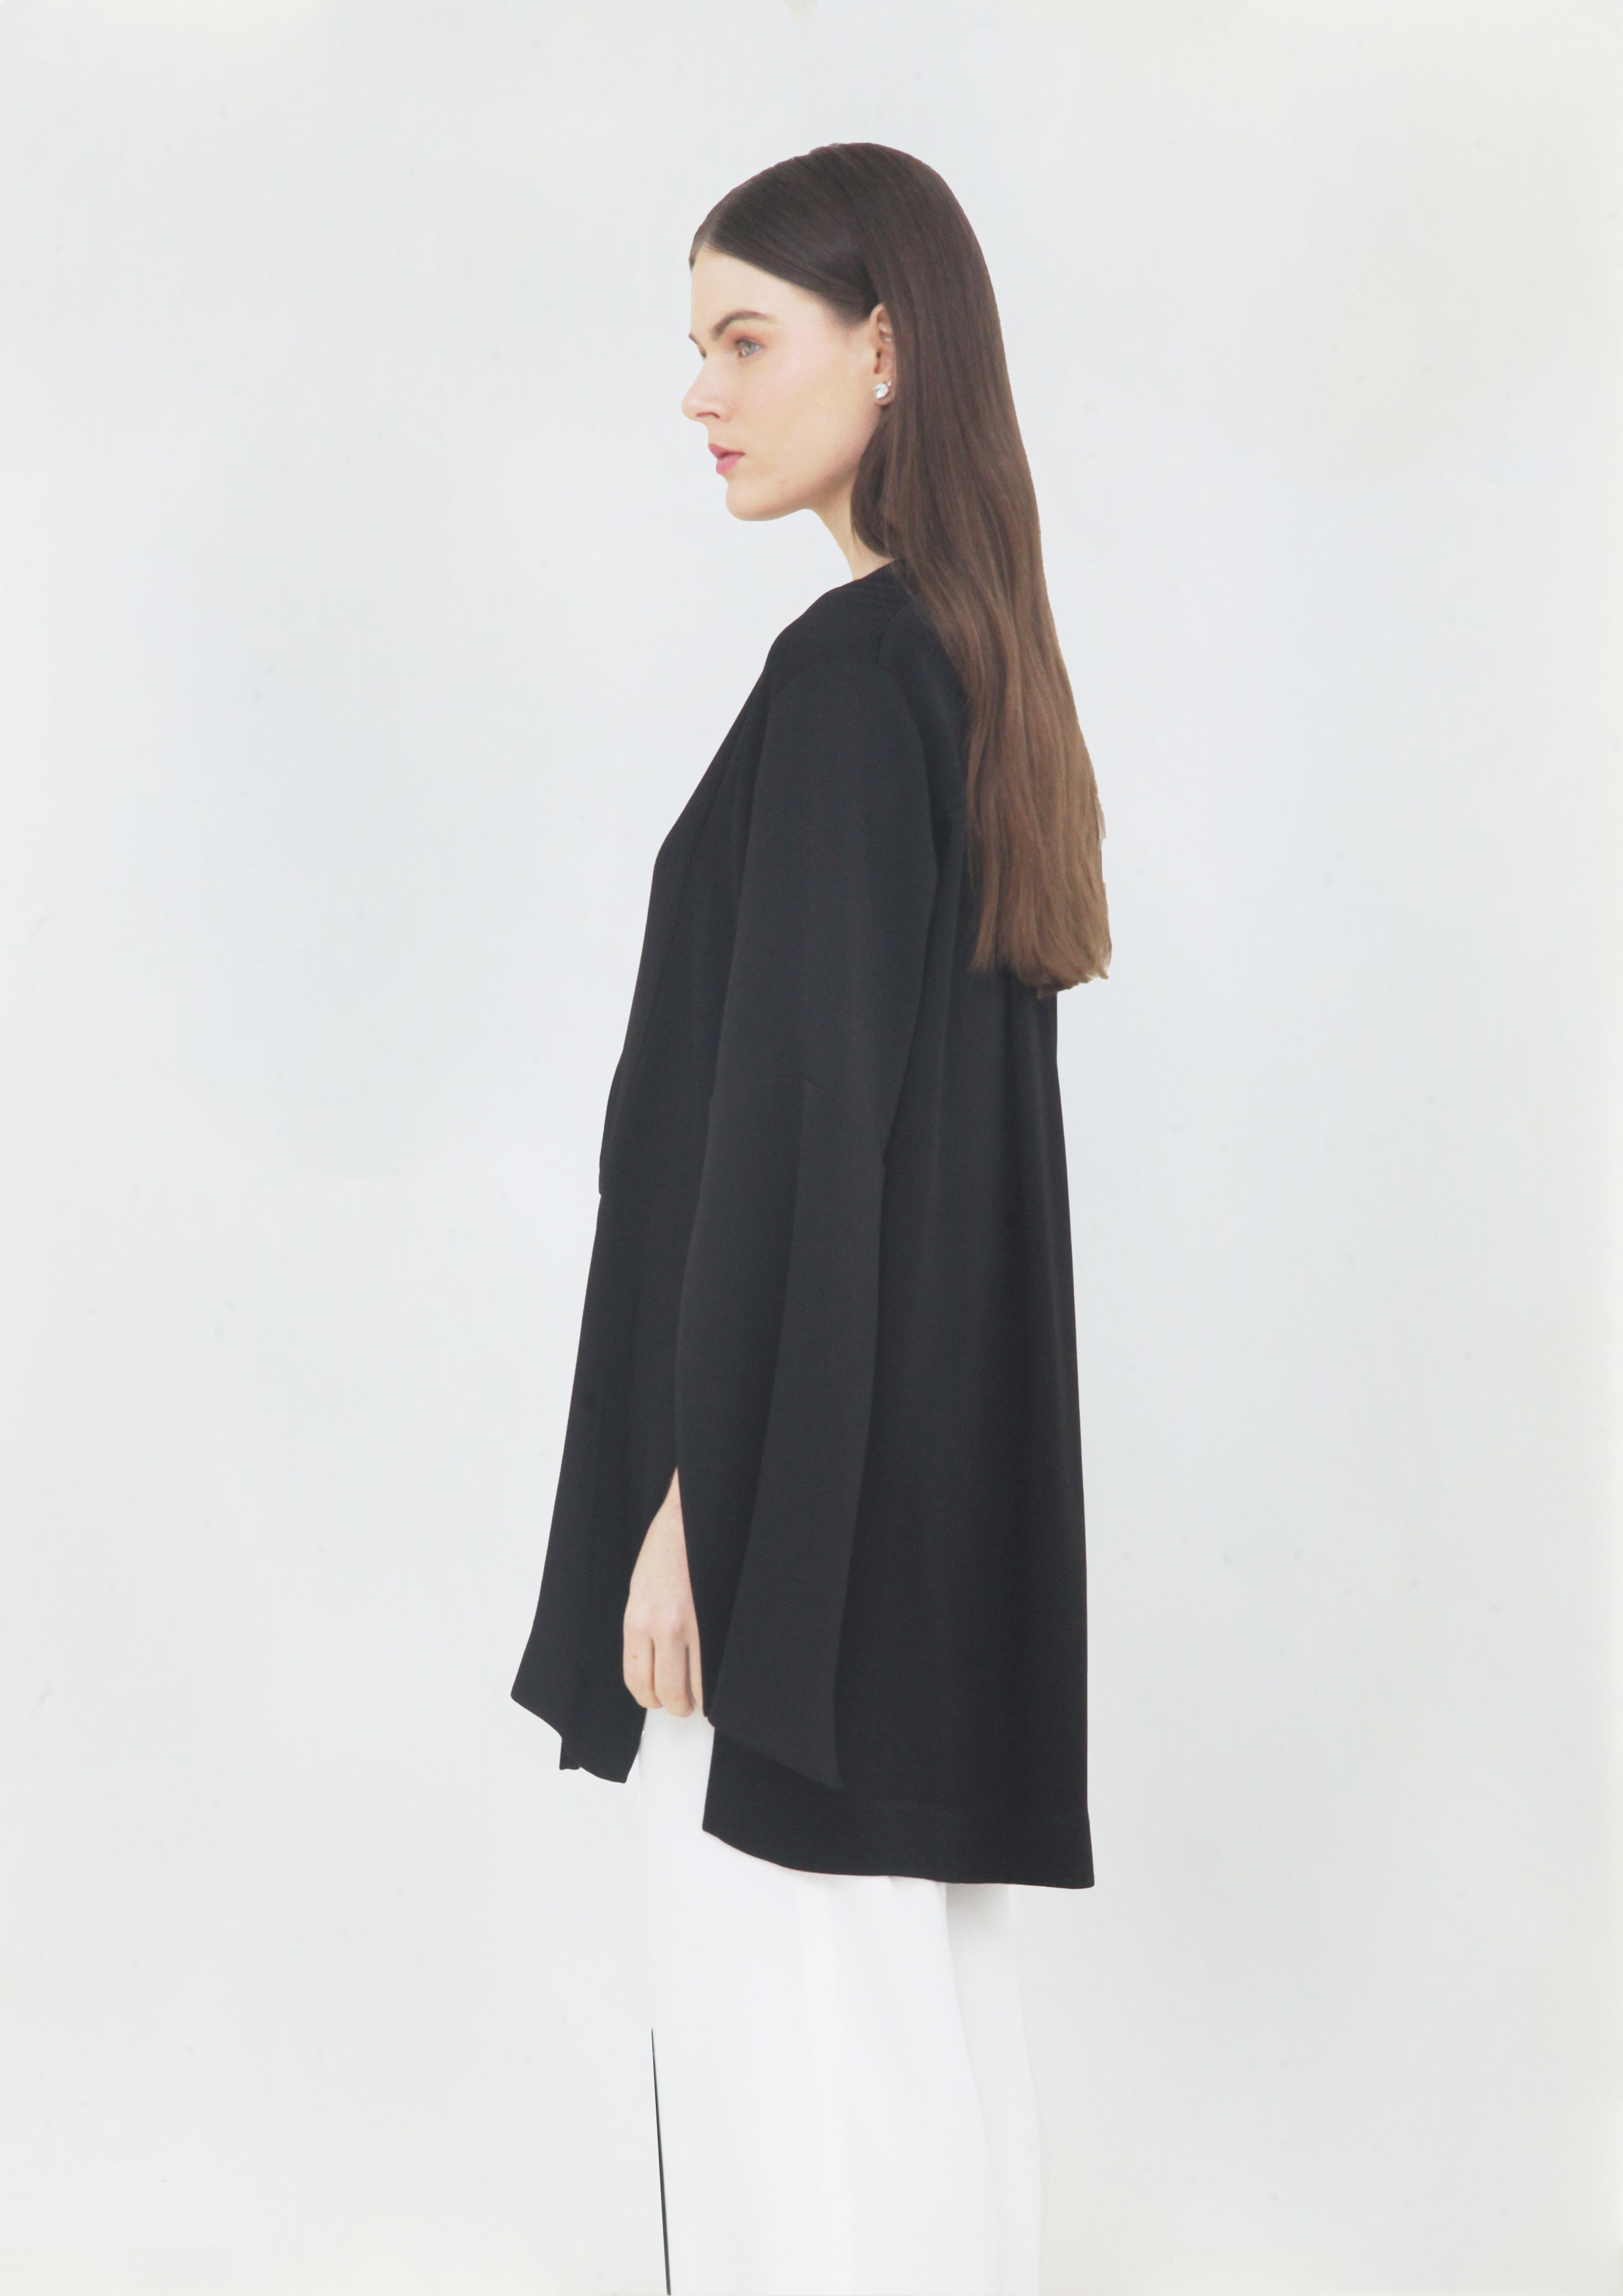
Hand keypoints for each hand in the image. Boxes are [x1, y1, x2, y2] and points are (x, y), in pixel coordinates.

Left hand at [623, 1468, 703, 1716]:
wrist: (693, 1516)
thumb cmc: (668, 1548)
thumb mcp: (640, 1589)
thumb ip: (643, 1629)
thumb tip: (652, 1664)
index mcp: (636, 1619)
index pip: (636, 1680)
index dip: (648, 1697)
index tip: (657, 1698)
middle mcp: (662, 1627)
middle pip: (666, 1692)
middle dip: (674, 1704)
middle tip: (681, 1703)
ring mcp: (693, 1626)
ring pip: (695, 1687)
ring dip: (698, 1699)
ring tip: (702, 1695)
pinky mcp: (717, 1620)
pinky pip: (716, 1667)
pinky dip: (717, 1681)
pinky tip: (718, 1677)